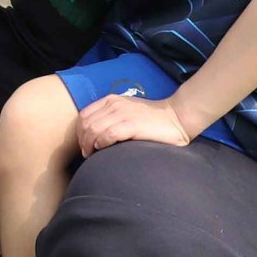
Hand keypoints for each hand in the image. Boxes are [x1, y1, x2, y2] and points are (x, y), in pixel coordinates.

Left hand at [77, 94, 191, 153]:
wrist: (176, 118)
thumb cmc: (150, 120)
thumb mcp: (126, 112)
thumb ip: (110, 118)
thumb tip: (92, 136)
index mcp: (110, 100)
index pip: (84, 116)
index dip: (80, 133)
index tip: (85, 146)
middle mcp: (114, 104)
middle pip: (86, 124)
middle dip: (83, 142)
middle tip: (88, 154)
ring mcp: (123, 113)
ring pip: (93, 129)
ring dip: (90, 145)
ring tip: (94, 155)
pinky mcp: (132, 124)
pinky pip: (108, 134)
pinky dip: (102, 143)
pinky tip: (104, 150)